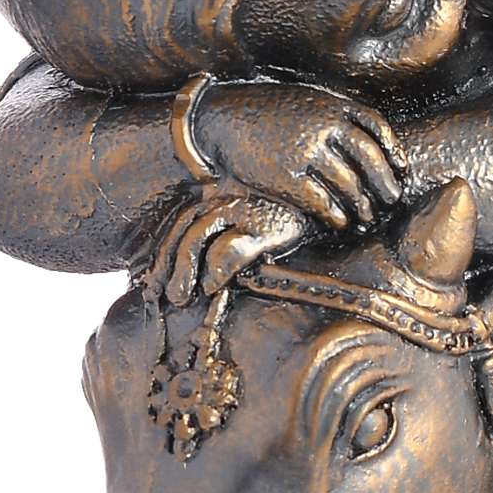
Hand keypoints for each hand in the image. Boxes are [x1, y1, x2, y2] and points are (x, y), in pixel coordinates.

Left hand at [157, 191, 310, 305]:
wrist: (338, 202)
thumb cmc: (295, 215)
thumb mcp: (259, 216)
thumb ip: (232, 231)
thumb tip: (204, 271)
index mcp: (221, 195)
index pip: (181, 224)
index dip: (163, 255)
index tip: (153, 283)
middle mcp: (227, 198)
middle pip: (184, 231)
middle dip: (169, 266)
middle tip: (164, 296)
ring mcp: (247, 211)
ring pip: (199, 237)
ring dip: (185, 270)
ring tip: (181, 297)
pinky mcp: (269, 228)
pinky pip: (233, 248)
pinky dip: (218, 268)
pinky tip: (213, 285)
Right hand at [193, 81, 403, 233]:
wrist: (218, 118)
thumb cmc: (266, 111)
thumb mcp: (305, 100)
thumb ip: (336, 115)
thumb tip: (370, 143)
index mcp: (331, 105)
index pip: (378, 129)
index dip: (394, 154)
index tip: (402, 173)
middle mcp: (323, 126)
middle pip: (370, 161)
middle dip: (386, 185)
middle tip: (391, 202)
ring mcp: (305, 151)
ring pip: (350, 186)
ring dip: (363, 207)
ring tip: (367, 219)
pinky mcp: (286, 177)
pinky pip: (323, 203)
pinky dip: (337, 217)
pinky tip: (341, 223)